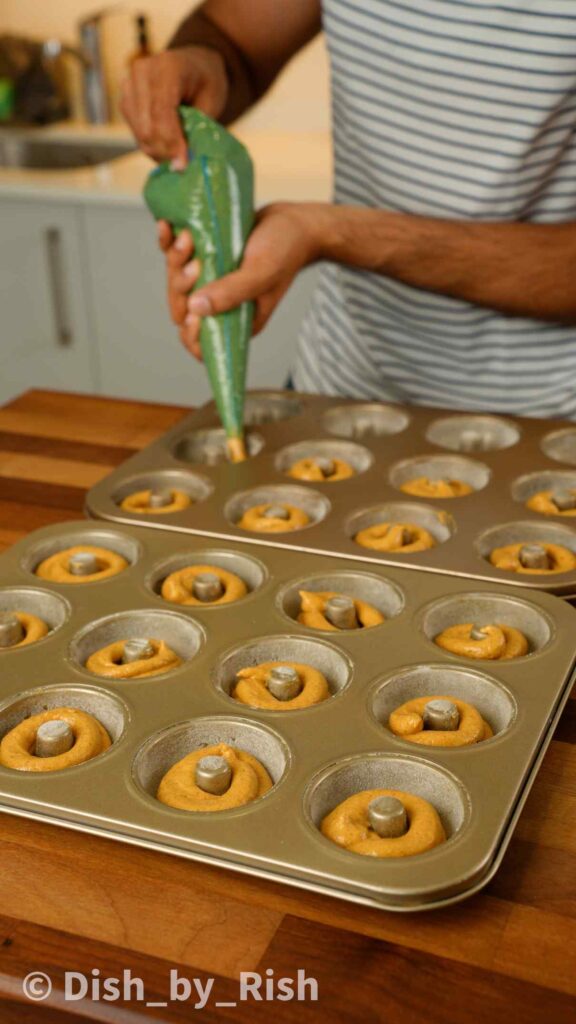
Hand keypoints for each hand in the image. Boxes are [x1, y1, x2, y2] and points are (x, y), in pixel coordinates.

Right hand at [120, 47, 227, 167]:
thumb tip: (183, 160)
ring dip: (158, 151)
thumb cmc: (206, 82)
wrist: (192, 64)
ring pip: (139, 133)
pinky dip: (152, 146)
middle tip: (183, 166)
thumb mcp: (212, 100)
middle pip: (147, 126)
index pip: (161, 112)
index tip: (183, 164)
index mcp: (167, 67)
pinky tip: (167, 148)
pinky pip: (135, 133)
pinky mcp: (125, 100)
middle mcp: (141, 73)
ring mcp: (129, 86)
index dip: (171, 142)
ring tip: (177, 157)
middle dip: (165, 151)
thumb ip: (196, 127)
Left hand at [159, 203, 325, 357]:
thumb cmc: (285, 250)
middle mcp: (220, 304)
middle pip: (182, 308)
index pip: (203, 343)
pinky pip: (176, 256)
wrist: (292, 221)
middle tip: (197, 263)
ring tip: (190, 238)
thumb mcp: (261, 272)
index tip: (192, 314)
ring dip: (175, 259)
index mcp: (236, 320)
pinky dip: (167, 242)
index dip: (190, 334)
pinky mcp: (205, 258)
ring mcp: (211, 281)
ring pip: (176, 280)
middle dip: (180, 285)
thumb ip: (232, 292)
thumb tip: (196, 308)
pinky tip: (165, 226)